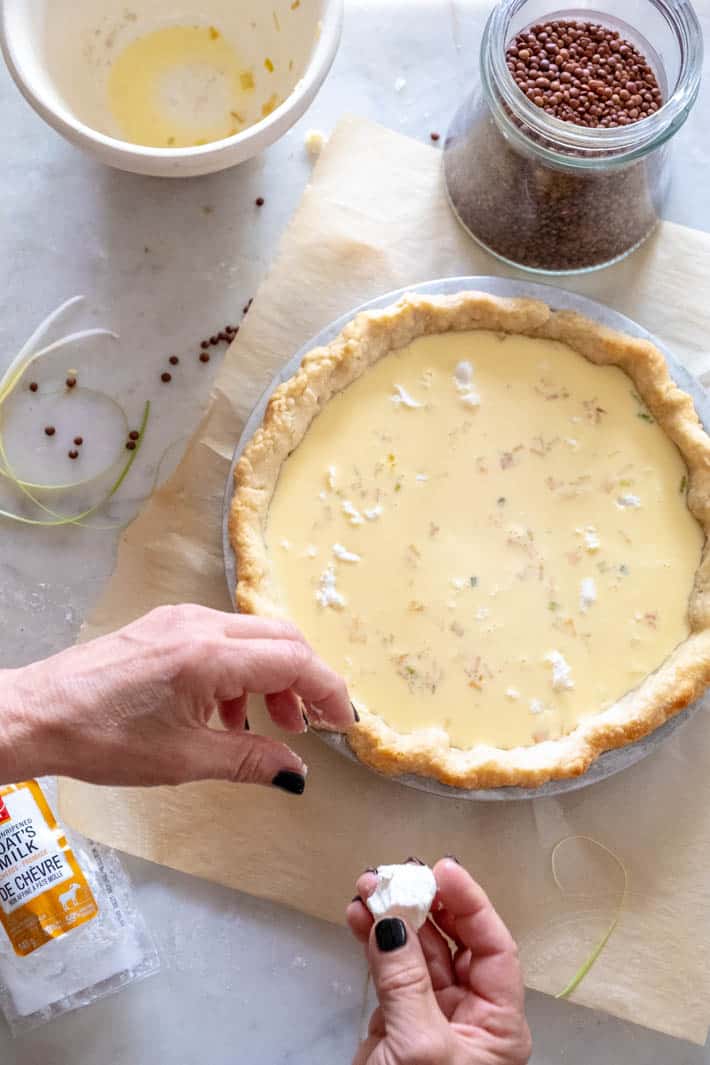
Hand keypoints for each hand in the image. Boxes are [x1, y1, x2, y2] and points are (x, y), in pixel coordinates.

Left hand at [0, 605, 353, 791]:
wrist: (36, 714)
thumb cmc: (102, 739)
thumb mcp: (185, 759)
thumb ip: (251, 760)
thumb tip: (296, 773)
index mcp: (209, 655)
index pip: (294, 659)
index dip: (327, 690)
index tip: (340, 722)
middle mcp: (200, 625)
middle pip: (281, 638)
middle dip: (305, 681)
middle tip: (309, 725)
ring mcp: (180, 619)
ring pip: (253, 636)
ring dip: (272, 676)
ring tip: (268, 725)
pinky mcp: (164, 626)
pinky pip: (222, 638)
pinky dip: (240, 670)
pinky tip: (225, 711)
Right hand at [347, 859, 530, 1064]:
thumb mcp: (421, 1045)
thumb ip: (406, 982)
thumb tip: (391, 922)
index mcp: (497, 1023)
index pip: (494, 948)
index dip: (471, 905)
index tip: (443, 870)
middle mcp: (469, 1013)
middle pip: (454, 942)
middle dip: (426, 904)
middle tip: (400, 875)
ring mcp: (431, 1016)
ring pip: (417, 950)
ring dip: (393, 917)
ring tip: (368, 888)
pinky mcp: (398, 1021)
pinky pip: (390, 968)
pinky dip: (373, 940)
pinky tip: (358, 916)